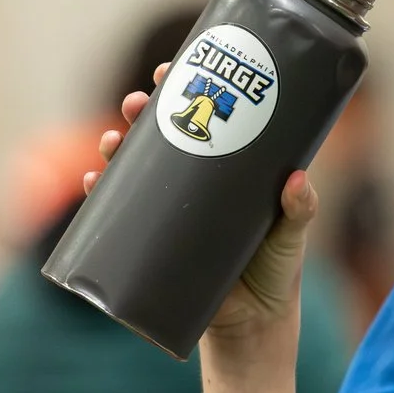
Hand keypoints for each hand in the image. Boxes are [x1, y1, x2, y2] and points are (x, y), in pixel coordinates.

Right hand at [85, 64, 320, 342]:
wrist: (253, 324)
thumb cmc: (277, 271)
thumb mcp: (292, 235)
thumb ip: (300, 210)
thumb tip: (296, 180)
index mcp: (228, 167)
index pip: (203, 115)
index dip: (184, 87)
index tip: (173, 67)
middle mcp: (195, 182)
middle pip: (162, 134)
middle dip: (144, 111)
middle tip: (139, 101)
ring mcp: (170, 210)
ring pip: (135, 168)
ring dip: (116, 147)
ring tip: (111, 140)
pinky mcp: (151, 242)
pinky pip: (118, 214)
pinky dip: (101, 195)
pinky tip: (94, 182)